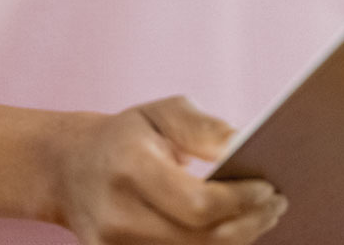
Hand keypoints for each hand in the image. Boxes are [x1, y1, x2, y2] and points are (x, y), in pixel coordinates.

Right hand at [49, 95, 287, 244]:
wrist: (68, 169)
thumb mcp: (162, 113)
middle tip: (276, 205)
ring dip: (236, 241)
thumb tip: (244, 145)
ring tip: (259, 217)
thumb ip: (204, 128)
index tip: (269, 188)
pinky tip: (230, 231)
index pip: (198, 204)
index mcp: (129, 167)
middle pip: (201, 240)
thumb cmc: (126, 136)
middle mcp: (118, 215)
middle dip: (248, 224)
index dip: (240, 201)